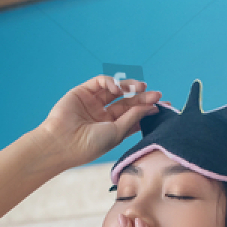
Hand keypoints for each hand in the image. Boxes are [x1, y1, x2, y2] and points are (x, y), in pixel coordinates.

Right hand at [36, 75, 161, 169]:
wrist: (62, 143)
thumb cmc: (89, 144)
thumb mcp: (117, 132)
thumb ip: (133, 117)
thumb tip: (152, 107)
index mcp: (112, 128)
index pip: (134, 115)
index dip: (148, 109)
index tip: (163, 105)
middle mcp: (103, 115)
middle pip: (127, 102)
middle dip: (142, 97)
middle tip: (155, 94)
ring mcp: (93, 103)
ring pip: (116, 90)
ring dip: (129, 87)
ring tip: (140, 87)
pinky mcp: (83, 92)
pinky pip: (101, 82)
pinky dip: (111, 82)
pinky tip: (117, 88)